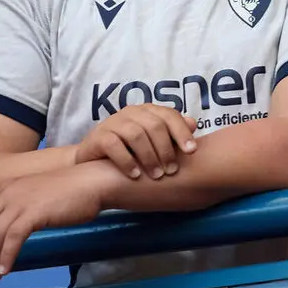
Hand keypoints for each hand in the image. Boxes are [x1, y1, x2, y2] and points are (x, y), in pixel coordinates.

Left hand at [0, 163, 109, 278]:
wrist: (94, 181)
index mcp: (9, 187)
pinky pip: (12, 239)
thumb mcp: (39, 194)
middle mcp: (10, 192)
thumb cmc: (73, 190)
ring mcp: (21, 201)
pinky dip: (6, 257)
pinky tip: (7, 269)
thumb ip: (23, 205)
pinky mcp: (34, 212)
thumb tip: (13, 228)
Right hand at [76, 104, 196, 179]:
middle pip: (154, 125)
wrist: (93, 161)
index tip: (192, 151)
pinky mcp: (98, 136)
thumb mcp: (152, 141)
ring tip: (157, 175)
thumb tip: (193, 124)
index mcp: (147, 111)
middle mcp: (131, 112)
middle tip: (172, 170)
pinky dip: (127, 161)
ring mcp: (113, 122)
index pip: (169, 115)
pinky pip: (114, 145)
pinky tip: (135, 176)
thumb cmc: (129, 151)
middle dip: (166, 149)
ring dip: (149, 157)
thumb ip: (171, 133)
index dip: (182, 132)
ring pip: (136, 135)